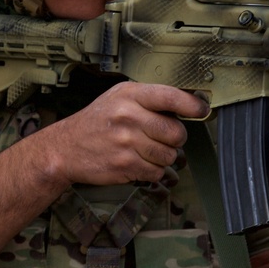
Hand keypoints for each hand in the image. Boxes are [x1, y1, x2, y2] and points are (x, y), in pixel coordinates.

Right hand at [38, 82, 209, 185]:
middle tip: (164, 137)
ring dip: (164, 156)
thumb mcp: (119, 97)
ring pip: (169, 155)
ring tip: (146, 150)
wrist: (66, 148)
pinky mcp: (125, 165)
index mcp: (130, 95)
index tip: (203, 110)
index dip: (192, 105)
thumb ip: (149, 98)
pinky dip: (153, 171)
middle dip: (175, 138)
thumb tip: (188, 104)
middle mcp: (129, 116)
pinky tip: (139, 162)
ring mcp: (127, 142)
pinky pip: (157, 172)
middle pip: (176, 132)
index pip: (171, 96)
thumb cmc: (97, 121)